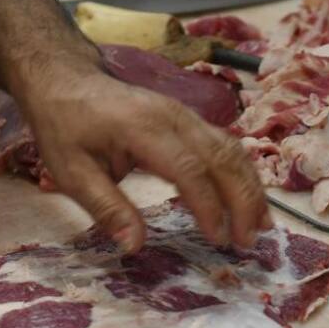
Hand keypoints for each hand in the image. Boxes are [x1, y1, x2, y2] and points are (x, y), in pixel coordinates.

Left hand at [15, 61, 271, 252]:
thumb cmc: (66, 126)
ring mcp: (188, 116)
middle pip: (223, 158)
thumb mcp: (71, 172)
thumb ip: (106, 208)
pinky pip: (228, 147)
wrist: (66, 80)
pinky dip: (245, 175)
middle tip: (247, 241)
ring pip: (233, 151)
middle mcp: (175, 118)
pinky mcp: (192, 121)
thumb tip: (134, 247)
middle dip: (242, 201)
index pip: (189, 170)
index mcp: (145, 129)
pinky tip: (252, 200)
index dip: (208, 207)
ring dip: (252, 188)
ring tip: (262, 225)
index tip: (218, 239)